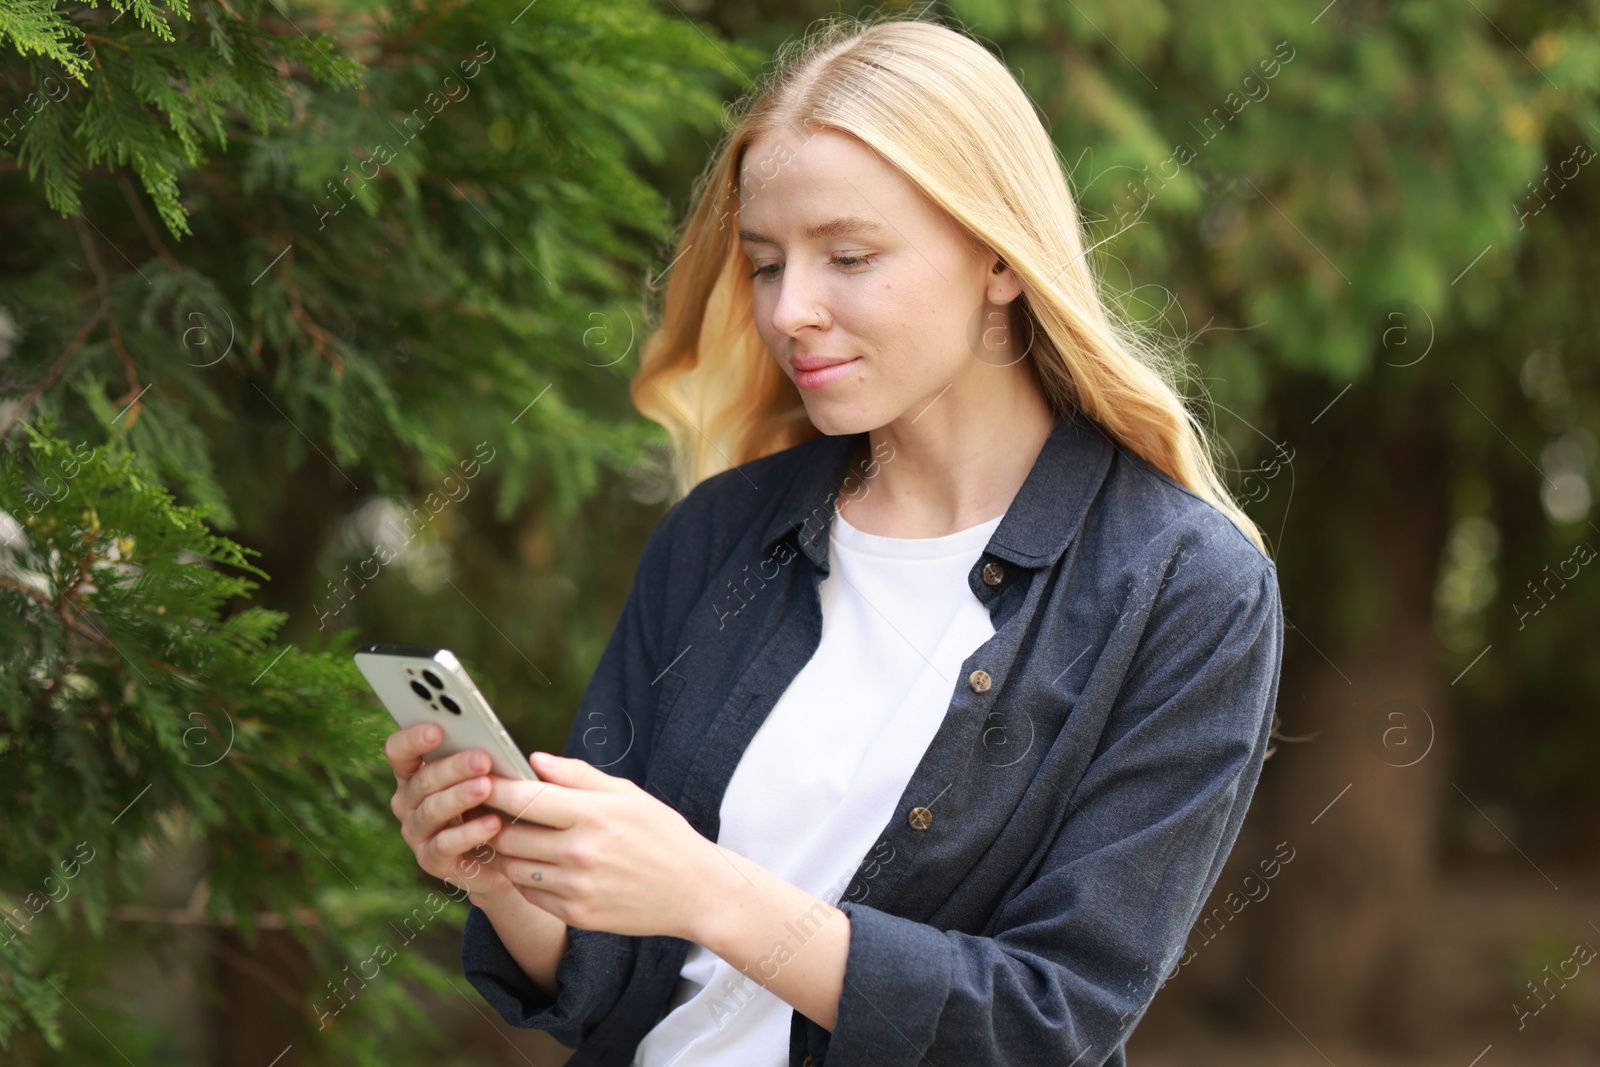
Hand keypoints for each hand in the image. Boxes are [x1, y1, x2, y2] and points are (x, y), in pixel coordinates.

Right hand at [384, 722, 512, 899]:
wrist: (501, 855)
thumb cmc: (492, 803)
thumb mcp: (486, 776)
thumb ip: (481, 757)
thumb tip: (492, 740)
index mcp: (414, 774)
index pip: (399, 751)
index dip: (412, 739)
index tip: (437, 728)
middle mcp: (407, 802)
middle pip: (422, 780)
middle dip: (453, 767)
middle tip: (482, 758)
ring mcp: (416, 833)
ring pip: (431, 811)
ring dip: (459, 797)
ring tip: (485, 787)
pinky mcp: (430, 860)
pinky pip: (445, 845)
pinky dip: (469, 833)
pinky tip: (493, 823)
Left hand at [482, 752, 723, 939]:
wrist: (694, 891)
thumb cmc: (662, 835)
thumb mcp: (628, 794)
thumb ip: (578, 776)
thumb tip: (535, 760)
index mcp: (592, 814)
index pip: (523, 798)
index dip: (495, 788)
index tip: (484, 780)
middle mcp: (579, 852)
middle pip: (507, 835)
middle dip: (494, 821)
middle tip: (492, 811)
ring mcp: (576, 887)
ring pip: (512, 867)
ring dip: (506, 852)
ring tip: (515, 838)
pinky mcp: (576, 914)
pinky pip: (530, 894)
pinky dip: (525, 878)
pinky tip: (539, 865)